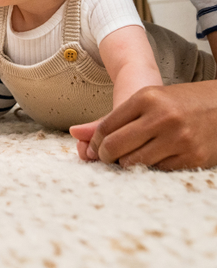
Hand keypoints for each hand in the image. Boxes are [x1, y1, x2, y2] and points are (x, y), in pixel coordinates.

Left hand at [69, 82, 216, 169]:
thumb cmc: (177, 101)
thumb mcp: (148, 99)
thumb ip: (114, 116)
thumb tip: (76, 134)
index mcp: (146, 98)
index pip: (107, 126)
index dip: (96, 141)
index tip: (96, 147)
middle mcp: (161, 117)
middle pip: (116, 146)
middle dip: (105, 156)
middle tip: (106, 157)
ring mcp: (178, 139)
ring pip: (134, 162)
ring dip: (126, 163)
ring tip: (127, 158)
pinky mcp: (192, 157)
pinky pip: (158, 169)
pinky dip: (150, 167)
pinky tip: (151, 159)